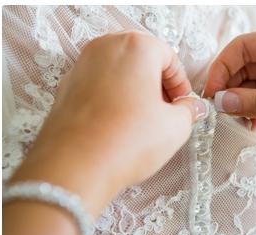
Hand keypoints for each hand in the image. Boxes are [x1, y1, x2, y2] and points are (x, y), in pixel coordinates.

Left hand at [5, 31, 208, 234]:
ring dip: (131, 94)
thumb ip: (188, 112)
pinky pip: (94, 91)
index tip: (182, 104)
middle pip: (139, 61)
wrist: (75, 167)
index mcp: (135, 47)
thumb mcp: (174, 128)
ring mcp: (79, 68)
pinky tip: (114, 128)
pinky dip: (107, 103)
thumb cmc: (124, 142)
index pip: (168, 57)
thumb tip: (191, 108)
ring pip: (114, 75)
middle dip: (155, 85)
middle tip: (164, 113)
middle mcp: (104, 49)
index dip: (180, 84)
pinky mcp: (63, 91)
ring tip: (139, 124)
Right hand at [204, 26, 255, 193]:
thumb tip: (221, 100)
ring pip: (248, 86)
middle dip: (227, 87)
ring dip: (237, 104)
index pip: (245, 47)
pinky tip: (250, 126)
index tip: (210, 94)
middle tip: (216, 112)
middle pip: (243, 66)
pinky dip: (248, 114)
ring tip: (236, 121)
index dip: (222, 68)